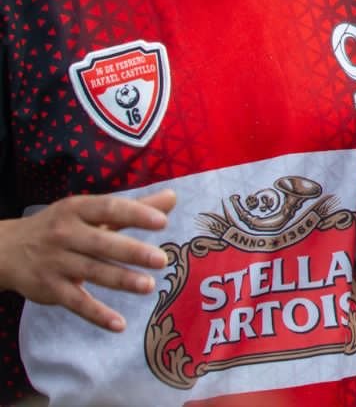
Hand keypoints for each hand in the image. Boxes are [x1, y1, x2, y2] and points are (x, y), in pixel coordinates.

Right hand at [0, 190, 177, 331]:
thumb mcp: (91, 211)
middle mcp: (65, 234)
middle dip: (132, 251)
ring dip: (120, 280)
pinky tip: (119, 325)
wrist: (8, 250)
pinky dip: (97, 315)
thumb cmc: (62, 226)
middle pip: (102, 243)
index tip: (162, 221)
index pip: (109, 208)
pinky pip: (76, 303)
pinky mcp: (50, 289)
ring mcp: (56, 262)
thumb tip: (172, 198)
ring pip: (91, 272)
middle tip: (162, 260)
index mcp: (78, 209)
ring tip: (148, 287)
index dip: (135, 214)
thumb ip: (133, 208)